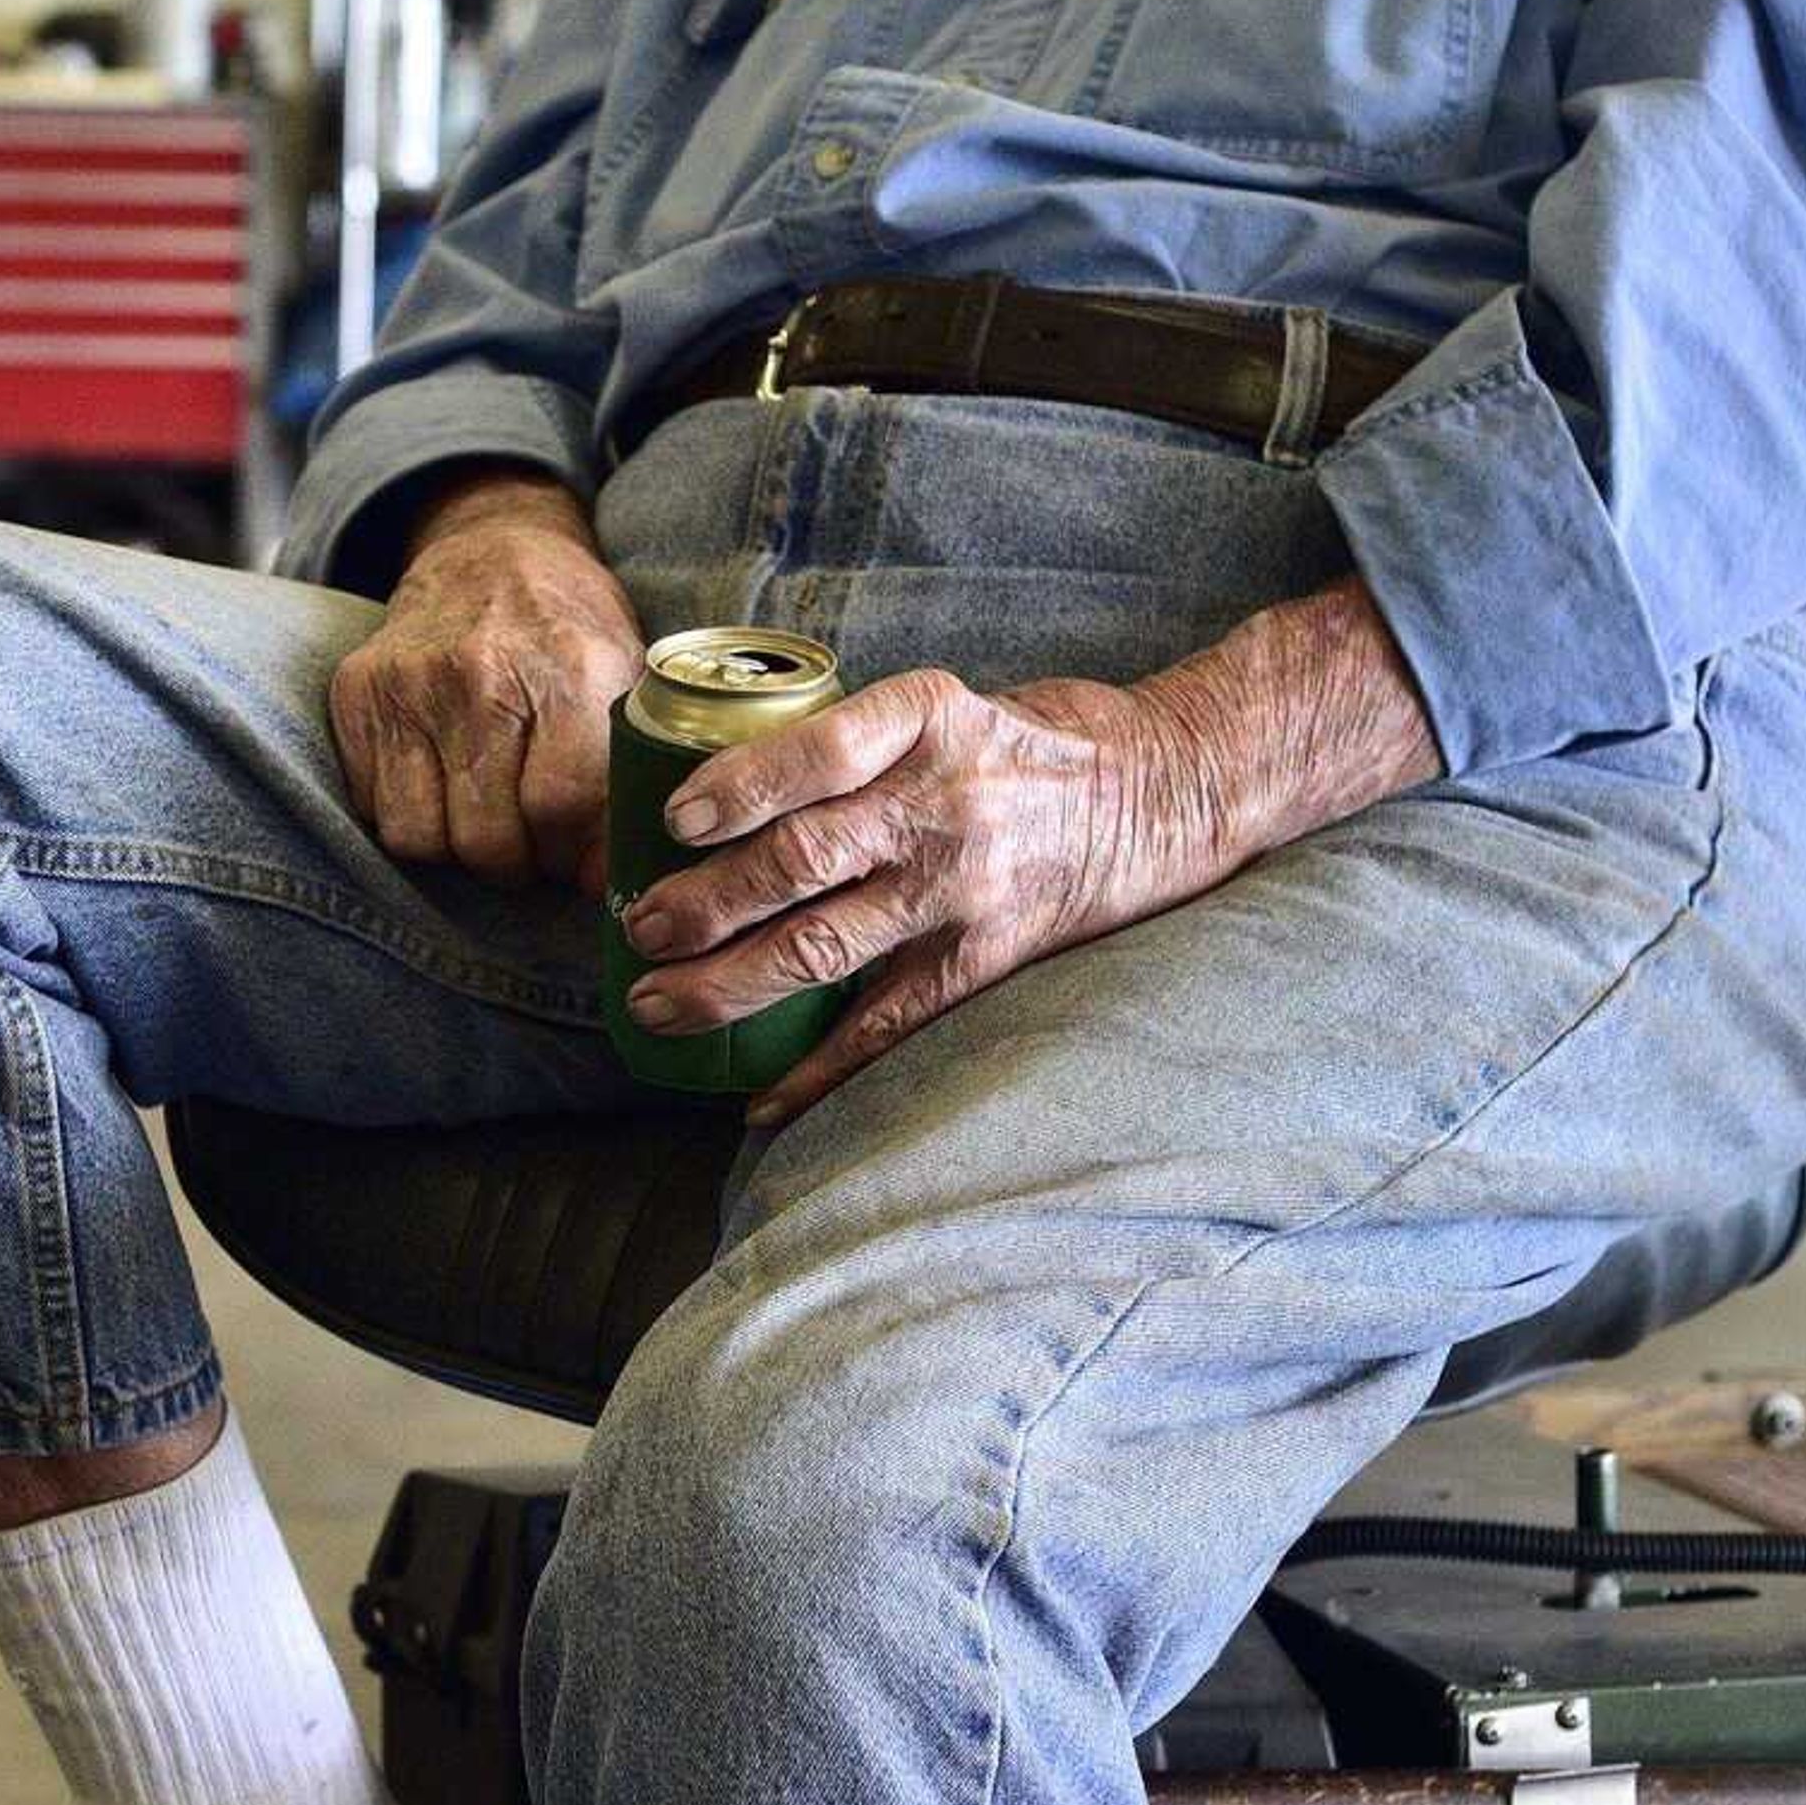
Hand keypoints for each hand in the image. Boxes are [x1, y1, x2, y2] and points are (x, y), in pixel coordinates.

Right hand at [329, 469, 640, 893]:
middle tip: (533, 851)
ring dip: (456, 853)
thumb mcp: (624, 682)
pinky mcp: (357, 691)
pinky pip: (374, 809)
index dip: (572, 858)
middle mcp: (481, 672)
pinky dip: (411, 818)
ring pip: (420, 837)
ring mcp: (409, 681)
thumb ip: (624, 778)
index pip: (558, 807)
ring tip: (486, 825)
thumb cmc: (568, 631)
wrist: (490, 547)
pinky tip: (441, 790)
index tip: (581, 870)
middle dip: (517, 865)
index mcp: (568, 667)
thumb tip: (608, 886)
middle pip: (487, 837)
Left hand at [620, 580, 1441, 1125]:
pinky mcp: (990, 959)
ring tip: (660, 1006)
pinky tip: (758, 1100)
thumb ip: (855, 744)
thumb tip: (721, 792)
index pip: (818, 753)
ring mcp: (970, 890)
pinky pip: (889, 1024)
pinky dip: (820, 1070)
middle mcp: (948, 803)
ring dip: (731, 984)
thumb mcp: (948, 704)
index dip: (739, 788)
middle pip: (804, 859)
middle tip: (638, 928)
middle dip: (706, 901)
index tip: (674, 820)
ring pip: (829, 948)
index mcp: (930, 718)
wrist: (1167, 792)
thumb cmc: (1031, 740)